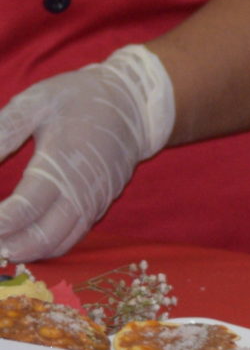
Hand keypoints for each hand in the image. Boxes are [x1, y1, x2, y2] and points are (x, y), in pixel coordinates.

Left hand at [0, 47, 176, 260]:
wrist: (136, 103)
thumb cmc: (80, 97)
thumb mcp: (37, 101)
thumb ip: (4, 131)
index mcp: (62, 162)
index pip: (25, 209)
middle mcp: (82, 189)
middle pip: (43, 237)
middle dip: (8, 247)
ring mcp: (95, 200)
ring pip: (59, 243)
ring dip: (26, 252)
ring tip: (0, 248)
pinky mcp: (101, 204)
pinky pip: (72, 236)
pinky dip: (46, 246)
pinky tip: (24, 240)